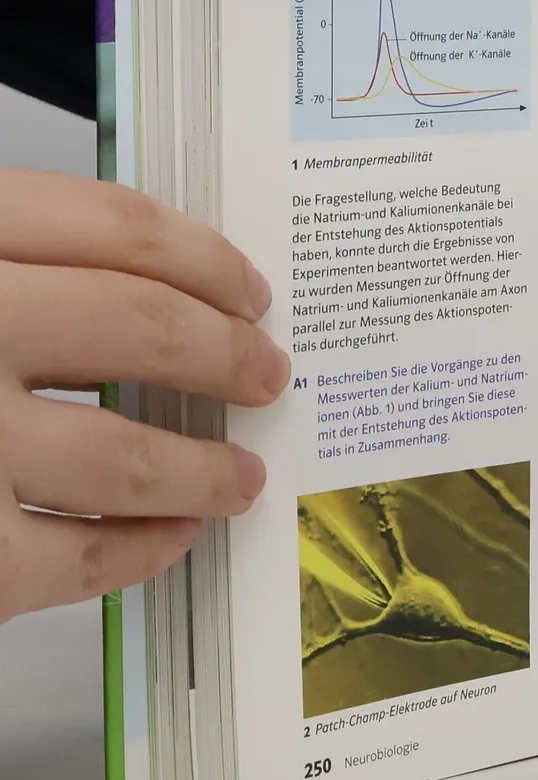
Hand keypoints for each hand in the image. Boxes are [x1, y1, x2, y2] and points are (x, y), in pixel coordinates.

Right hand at [0, 171, 287, 622]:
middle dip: (226, 353)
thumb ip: (21, 270)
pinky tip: (168, 536)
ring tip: (243, 476)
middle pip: (139, 323)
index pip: (110, 224)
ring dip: (204, 468)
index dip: (202, 258)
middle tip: (270, 375)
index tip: (248, 289)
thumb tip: (146, 287)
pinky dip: (139, 547)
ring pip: (125, 452)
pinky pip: (76, 555)